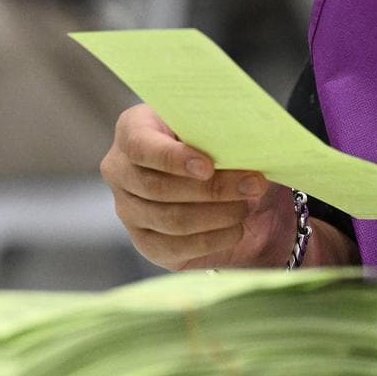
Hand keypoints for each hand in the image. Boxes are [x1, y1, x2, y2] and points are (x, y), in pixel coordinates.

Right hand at [100, 104, 294, 269]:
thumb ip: (223, 130)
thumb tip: (244, 143)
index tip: (208, 166)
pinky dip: (214, 239)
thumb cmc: (222, 145)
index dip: (173, 158)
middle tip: (254, 184)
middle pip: (157, 187)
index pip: (139, 145)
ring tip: (248, 204)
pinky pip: (177, 247)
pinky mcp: (148, 244)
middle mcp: (121, 171)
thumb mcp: (221, 128)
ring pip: (170, 219)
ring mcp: (130, 211)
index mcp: (133, 129)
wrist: (232, 189)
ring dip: (218, 214)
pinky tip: (237, 228)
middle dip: (213, 189)